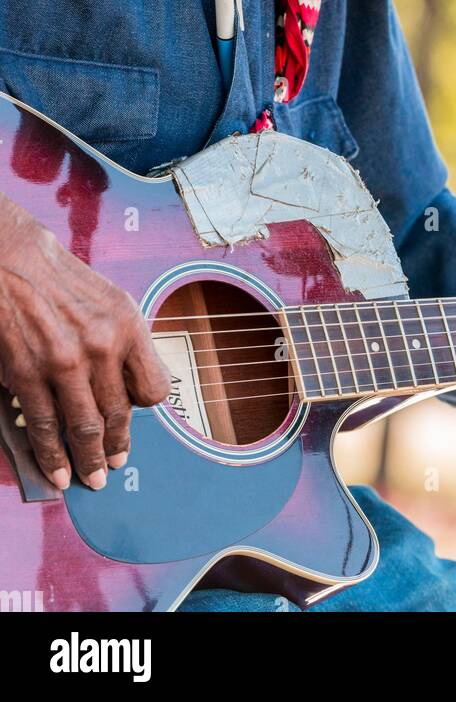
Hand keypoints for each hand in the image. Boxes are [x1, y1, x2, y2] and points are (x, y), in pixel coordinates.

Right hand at [0, 193, 170, 489]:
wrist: (16, 262)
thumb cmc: (64, 282)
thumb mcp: (113, 302)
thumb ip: (126, 345)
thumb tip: (129, 389)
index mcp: (129, 326)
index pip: (153, 388)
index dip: (145, 408)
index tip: (136, 417)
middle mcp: (102, 346)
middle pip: (118, 414)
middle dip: (116, 447)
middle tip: (113, 466)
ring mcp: (65, 363)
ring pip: (83, 428)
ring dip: (87, 460)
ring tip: (90, 479)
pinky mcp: (30, 374)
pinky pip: (45, 425)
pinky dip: (52, 454)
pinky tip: (58, 470)